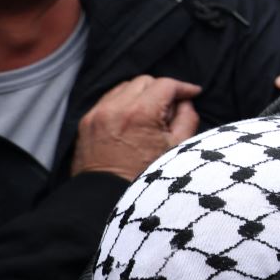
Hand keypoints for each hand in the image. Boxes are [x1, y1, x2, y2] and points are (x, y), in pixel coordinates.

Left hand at [71, 75, 201, 179]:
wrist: (107, 198)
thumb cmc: (146, 177)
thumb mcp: (178, 149)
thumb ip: (187, 118)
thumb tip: (184, 103)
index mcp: (141, 113)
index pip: (166, 85)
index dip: (183, 87)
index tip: (193, 93)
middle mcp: (116, 107)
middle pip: (145, 81)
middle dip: (161, 90)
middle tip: (172, 108)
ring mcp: (98, 113)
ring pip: (124, 87)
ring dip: (141, 94)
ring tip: (151, 114)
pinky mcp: (86, 121)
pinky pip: (108, 100)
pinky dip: (123, 103)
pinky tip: (132, 119)